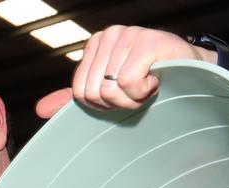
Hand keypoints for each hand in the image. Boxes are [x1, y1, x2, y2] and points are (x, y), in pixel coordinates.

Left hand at [36, 25, 215, 118]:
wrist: (188, 71)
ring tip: (146, 86)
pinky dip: (144, 92)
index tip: (121, 96)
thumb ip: (73, 99)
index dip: (101, 105)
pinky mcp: (146, 42)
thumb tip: (40, 111)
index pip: (80, 92)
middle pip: (94, 94)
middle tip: (136, 93)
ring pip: (112, 91)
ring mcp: (127, 36)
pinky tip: (155, 80)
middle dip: (117, 104)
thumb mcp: (107, 91)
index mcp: (94, 46)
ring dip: (133, 99)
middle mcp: (108, 36)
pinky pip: (129, 83)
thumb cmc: (147, 82)